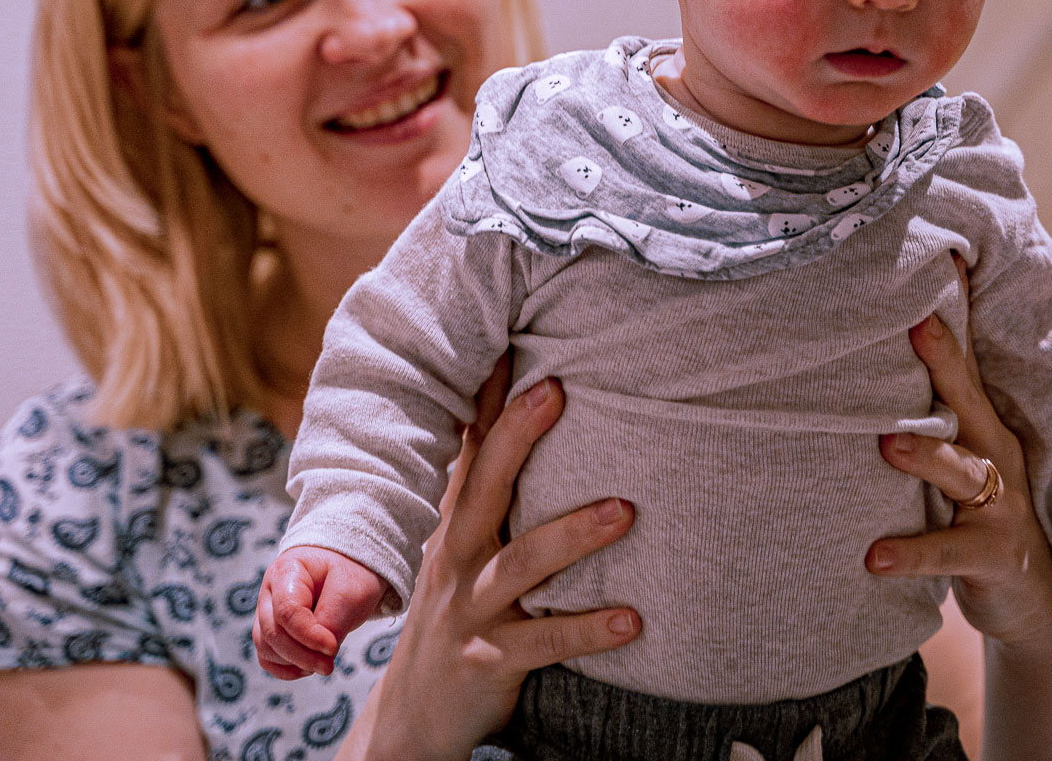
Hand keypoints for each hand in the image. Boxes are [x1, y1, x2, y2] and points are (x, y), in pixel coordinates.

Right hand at [255, 546, 388, 678]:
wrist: (348, 567)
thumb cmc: (349, 574)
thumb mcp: (351, 591)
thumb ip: (332, 622)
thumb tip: (318, 655)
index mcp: (287, 570)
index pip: (287, 610)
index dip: (308, 636)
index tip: (333, 649)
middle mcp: (269, 590)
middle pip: (272, 632)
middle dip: (302, 655)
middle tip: (329, 666)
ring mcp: (266, 611)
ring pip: (266, 647)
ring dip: (293, 662)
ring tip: (323, 664)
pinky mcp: (270, 630)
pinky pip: (267, 657)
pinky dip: (285, 669)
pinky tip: (308, 669)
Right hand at [348, 360, 639, 760]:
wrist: (417, 711)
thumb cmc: (457, 608)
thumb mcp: (462, 543)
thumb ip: (488, 484)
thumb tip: (512, 407)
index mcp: (457, 521)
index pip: (471, 446)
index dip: (488, 395)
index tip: (512, 339)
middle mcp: (456, 556)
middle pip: (484, 485)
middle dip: (518, 436)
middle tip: (558, 391)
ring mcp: (470, 608)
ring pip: (520, 563)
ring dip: (573, 534)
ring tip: (625, 511)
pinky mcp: (488, 660)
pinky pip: (542, 642)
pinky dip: (588, 630)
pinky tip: (634, 621)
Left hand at [865, 255, 1051, 649]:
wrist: (1034, 603)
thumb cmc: (979, 517)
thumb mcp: (961, 462)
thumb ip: (930, 420)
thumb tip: (870, 362)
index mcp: (985, 427)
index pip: (963, 365)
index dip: (949, 318)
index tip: (937, 263)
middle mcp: (997, 457)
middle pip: (970, 402)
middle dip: (944, 363)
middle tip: (912, 328)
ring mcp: (1000, 507)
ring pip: (962, 472)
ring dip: (925, 457)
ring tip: (887, 445)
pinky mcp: (994, 557)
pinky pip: (947, 553)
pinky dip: (910, 554)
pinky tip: (873, 556)